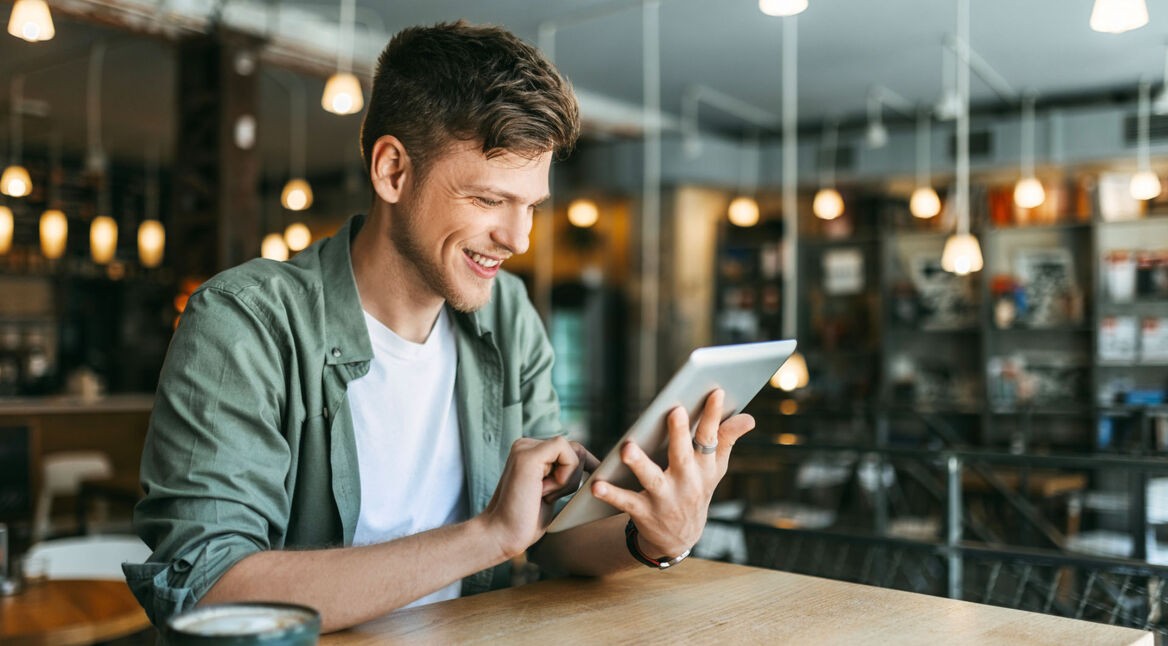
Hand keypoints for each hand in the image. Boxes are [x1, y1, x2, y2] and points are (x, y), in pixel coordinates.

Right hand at [481, 436, 595, 558]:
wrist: (501, 534)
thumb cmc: (526, 520)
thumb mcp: (552, 491)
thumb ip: (564, 474)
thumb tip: (593, 466)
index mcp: (531, 451)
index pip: (571, 449)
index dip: (585, 466)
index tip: (593, 483)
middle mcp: (526, 445)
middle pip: (576, 449)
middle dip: (575, 476)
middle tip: (548, 496)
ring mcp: (525, 448)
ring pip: (574, 451)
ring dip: (568, 479)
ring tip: (542, 495)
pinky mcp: (528, 455)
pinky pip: (566, 453)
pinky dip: (565, 476)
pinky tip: (543, 491)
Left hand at [591, 389, 754, 556]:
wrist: (679, 538)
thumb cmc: (695, 490)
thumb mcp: (714, 469)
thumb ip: (726, 440)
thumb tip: (749, 417)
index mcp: (704, 467)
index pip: (710, 438)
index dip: (713, 416)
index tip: (716, 392)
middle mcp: (686, 482)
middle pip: (682, 455)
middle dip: (679, 434)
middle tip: (675, 411)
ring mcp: (665, 498)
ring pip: (651, 479)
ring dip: (639, 464)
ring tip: (627, 449)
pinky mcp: (644, 512)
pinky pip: (626, 502)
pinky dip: (611, 495)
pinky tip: (597, 485)